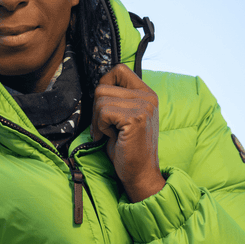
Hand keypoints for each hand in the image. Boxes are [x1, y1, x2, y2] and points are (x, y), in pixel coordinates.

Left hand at [91, 64, 165, 201]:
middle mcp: (148, 97)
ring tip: (109, 133)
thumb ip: (117, 99)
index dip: (104, 84)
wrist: (140, 173)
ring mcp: (143, 106)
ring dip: (98, 119)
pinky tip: (111, 137)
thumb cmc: (128, 148)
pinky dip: (101, 127)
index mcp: (147, 94)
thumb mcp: (124, 117)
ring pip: (100, 99)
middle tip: (105, 127)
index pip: (119, 70)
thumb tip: (97, 86)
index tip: (104, 106)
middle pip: (103, 86)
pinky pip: (103, 112)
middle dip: (96, 108)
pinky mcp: (135, 118)